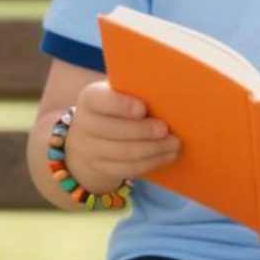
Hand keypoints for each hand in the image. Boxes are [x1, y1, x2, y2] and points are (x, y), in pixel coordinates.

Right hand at [65, 81, 180, 193]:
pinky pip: (128, 168)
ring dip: (153, 149)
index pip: (101, 101)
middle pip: (112, 130)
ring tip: (175, 143)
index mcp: (90, 98)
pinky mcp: (102, 168)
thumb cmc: (117, 106)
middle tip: (165, 129)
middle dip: (141, 131)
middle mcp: (84, 124)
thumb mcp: (119, 93)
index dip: (121, 105)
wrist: (92, 136)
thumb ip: (136, 91)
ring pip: (123, 152)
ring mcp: (90, 149)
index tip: (143, 108)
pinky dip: (151, 162)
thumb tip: (167, 91)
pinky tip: (169, 155)